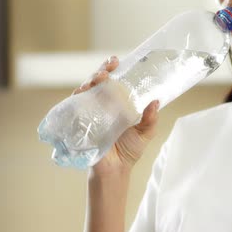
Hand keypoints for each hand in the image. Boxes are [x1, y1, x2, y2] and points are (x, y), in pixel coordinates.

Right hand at [72, 56, 159, 176]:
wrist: (114, 170)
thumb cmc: (129, 151)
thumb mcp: (145, 133)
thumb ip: (151, 119)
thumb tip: (156, 101)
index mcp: (118, 103)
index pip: (114, 81)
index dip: (112, 68)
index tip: (116, 61)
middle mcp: (102, 104)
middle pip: (98, 81)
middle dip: (101, 71)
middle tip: (107, 70)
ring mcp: (90, 112)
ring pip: (86, 90)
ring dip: (90, 81)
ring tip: (98, 80)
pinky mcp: (80, 121)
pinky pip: (75, 105)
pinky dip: (78, 96)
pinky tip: (83, 91)